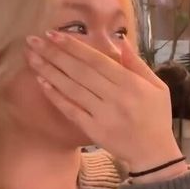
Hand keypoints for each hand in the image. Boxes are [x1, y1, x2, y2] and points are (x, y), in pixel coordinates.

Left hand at [25, 32, 182, 173]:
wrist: (154, 154)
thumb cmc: (157, 116)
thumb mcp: (158, 86)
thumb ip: (137, 64)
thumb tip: (120, 41)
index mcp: (130, 82)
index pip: (96, 60)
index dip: (74, 46)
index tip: (53, 33)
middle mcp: (114, 96)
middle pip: (79, 71)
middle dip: (54, 54)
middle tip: (33, 40)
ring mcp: (102, 114)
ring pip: (72, 89)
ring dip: (50, 72)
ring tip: (31, 57)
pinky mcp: (93, 130)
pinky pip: (71, 110)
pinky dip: (56, 96)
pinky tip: (42, 83)